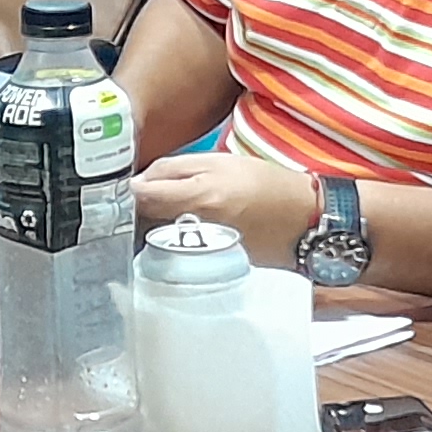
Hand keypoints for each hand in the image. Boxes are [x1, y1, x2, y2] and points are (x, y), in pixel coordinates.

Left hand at [132, 150, 320, 263]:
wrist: (302, 221)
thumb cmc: (264, 184)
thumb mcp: (219, 161)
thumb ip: (174, 168)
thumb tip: (138, 181)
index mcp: (198, 196)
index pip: (141, 197)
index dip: (128, 190)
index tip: (129, 186)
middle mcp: (195, 229)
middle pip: (143, 223)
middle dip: (137, 212)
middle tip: (146, 200)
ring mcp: (199, 254)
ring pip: (154, 241)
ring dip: (150, 229)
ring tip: (163, 216)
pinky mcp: (205, 270)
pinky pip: (172, 256)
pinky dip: (168, 246)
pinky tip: (180, 236)